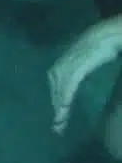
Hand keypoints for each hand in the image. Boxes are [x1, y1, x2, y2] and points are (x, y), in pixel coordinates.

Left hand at [49, 20, 121, 134]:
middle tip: (58, 128)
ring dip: (60, 108)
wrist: (106, 34)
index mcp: (60, 65)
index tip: (57, 119)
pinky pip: (69, 86)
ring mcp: (67, 66)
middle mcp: (60, 66)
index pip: (55, 88)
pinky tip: (65, 108)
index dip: (56, 104)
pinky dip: (65, 97)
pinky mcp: (76, 67)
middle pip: (54, 92)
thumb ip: (77, 73)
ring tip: (61, 123)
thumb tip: (76, 85)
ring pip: (59, 91)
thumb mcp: (85, 63)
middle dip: (56, 110)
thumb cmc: (99, 48)